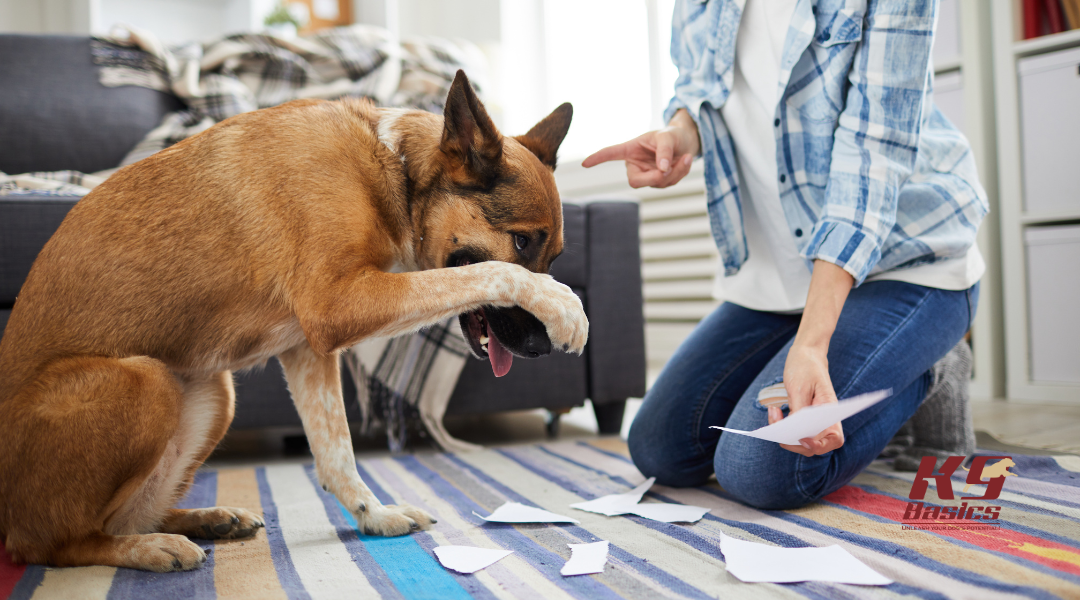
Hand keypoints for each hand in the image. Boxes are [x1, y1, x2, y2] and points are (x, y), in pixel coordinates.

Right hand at [581, 109, 699, 188]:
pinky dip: (681, 173)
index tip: (584, 164)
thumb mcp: (668, 136)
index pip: (611, 154)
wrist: (686, 143)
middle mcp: (635, 164)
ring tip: (685, 157)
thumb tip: (662, 169)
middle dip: (654, 178)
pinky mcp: (659, 182)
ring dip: (675, 173)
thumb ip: (664, 150)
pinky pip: (669, 183)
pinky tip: (686, 161)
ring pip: (657, 183)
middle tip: (668, 169)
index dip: (598, 158)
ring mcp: (647, 175)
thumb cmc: (672, 136)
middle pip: (635, 181)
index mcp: (630, 149)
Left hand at [770, 344, 844, 456]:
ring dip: (784, 433)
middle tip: (778, 430)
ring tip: (773, 414)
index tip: (802, 439)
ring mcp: (812, 421)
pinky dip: (781, 426)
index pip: (834, 440)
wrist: (805, 354)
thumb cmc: (806, 368)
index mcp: (831, 412)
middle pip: (813, 445)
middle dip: (794, 442)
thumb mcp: (800, 388)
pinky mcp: (801, 418)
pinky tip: (774, 411)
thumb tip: (794, 431)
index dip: (819, 446)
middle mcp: (824, 420)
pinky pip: (792, 430)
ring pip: (799, 440)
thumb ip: (799, 410)